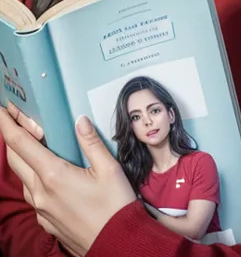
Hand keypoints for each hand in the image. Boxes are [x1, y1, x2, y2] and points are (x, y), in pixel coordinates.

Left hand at [0, 103, 135, 256]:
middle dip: (13, 136)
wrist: (116, 245)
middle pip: (15, 158)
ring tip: (36, 144)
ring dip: (23, 158)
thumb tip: (79, 120)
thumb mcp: (109, 168)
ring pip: (23, 177)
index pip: (20, 143)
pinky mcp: (46, 221)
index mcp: (53, 175)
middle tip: (20, 119)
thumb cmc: (115, 207)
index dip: (8, 123)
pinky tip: (49, 173)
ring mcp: (40, 209)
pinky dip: (33, 177)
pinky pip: (32, 194)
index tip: (3, 109)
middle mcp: (40, 192)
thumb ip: (91, 142)